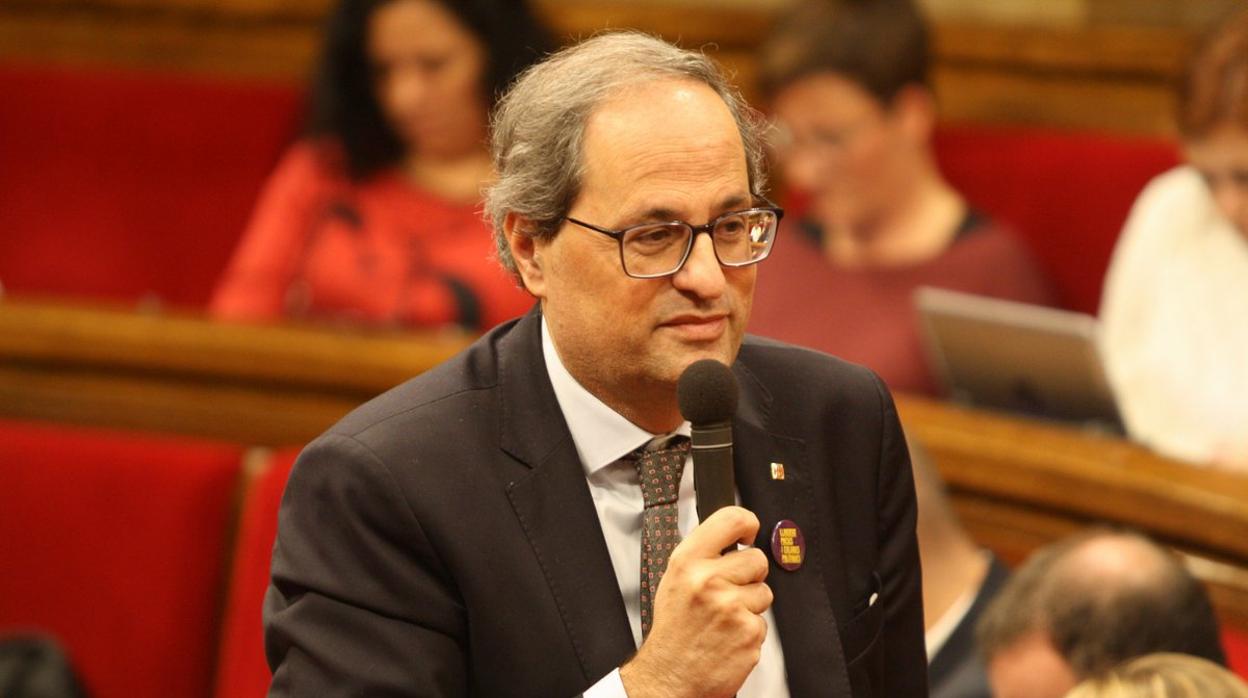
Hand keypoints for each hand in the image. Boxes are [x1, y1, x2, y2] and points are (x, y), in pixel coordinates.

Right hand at [619, 506, 771, 697]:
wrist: (670, 676)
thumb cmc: (673, 631)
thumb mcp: (674, 580)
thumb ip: (702, 556)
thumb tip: (732, 535)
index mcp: (688, 562)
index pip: (731, 520)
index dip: (748, 523)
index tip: (749, 532)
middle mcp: (709, 581)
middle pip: (757, 559)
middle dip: (749, 575)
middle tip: (728, 592)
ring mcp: (731, 607)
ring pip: (764, 592)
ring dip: (751, 605)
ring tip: (725, 618)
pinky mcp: (749, 632)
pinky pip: (764, 622)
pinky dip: (750, 631)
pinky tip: (729, 637)